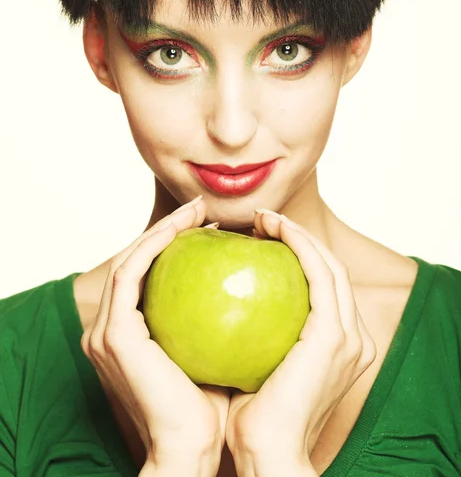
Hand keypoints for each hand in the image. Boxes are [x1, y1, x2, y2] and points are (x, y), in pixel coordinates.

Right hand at [81, 196, 229, 473]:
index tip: (210, 229)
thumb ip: (218, 322)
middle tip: (202, 210)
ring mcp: (107, 332)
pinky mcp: (115, 335)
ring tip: (196, 211)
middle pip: (136, 262)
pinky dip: (156, 245)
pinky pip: (133, 274)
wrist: (192, 449)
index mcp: (127, 335)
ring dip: (162, 230)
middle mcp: (110, 329)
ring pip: (131, 260)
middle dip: (167, 230)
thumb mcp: (215, 353)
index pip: (149, 277)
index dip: (174, 246)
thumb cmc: (210, 407)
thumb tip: (250, 285)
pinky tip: (187, 228)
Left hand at [226, 209, 376, 475]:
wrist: (268, 453)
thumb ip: (256, 334)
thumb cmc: (255, 416)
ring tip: (265, 218)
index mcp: (341, 344)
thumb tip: (224, 303)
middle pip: (330, 268)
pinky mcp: (334, 335)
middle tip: (263, 221)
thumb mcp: (258, 366)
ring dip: (299, 233)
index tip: (261, 238)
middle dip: (298, 237)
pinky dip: (299, 243)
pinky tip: (271, 229)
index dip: (297, 254)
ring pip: (329, 263)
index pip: (321, 286)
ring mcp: (349, 335)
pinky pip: (318, 273)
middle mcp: (354, 336)